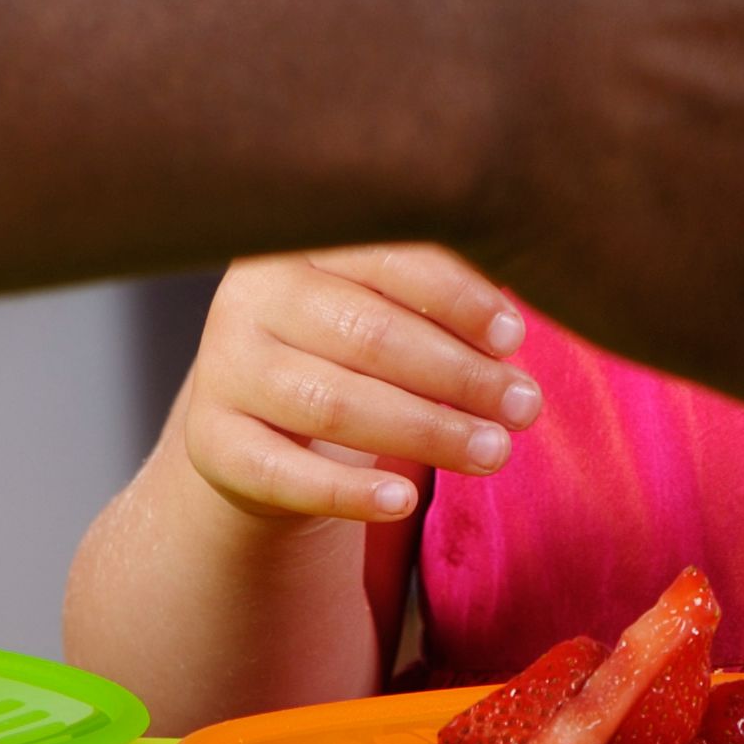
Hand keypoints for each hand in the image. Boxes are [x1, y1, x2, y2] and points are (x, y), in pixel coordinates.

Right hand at [172, 247, 537, 528]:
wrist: (255, 424)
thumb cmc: (348, 349)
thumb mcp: (383, 302)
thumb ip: (441, 287)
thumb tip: (532, 276)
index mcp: (296, 244)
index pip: (383, 258)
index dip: (455, 297)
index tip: (514, 336)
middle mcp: (247, 299)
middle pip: (366, 335)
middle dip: (458, 374)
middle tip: (525, 406)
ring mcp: (222, 371)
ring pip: (333, 403)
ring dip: (426, 431)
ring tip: (495, 451)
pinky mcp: (212, 444)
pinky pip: (286, 473)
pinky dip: (348, 490)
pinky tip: (404, 499)